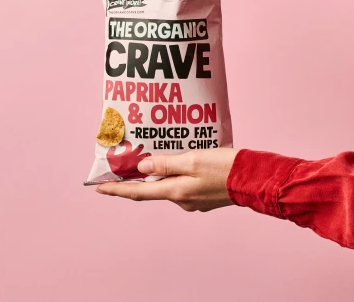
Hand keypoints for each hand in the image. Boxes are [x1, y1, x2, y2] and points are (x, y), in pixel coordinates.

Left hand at [96, 148, 238, 211]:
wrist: (254, 180)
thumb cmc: (225, 168)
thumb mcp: (193, 160)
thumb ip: (166, 164)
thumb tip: (142, 169)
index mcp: (176, 192)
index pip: (138, 193)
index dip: (117, 190)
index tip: (99, 188)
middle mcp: (182, 200)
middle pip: (153, 188)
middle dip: (139, 177)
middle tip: (127, 162)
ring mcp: (194, 201)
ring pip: (170, 185)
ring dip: (161, 173)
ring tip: (156, 154)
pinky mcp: (205, 196)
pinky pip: (184, 184)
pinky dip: (178, 173)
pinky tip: (183, 160)